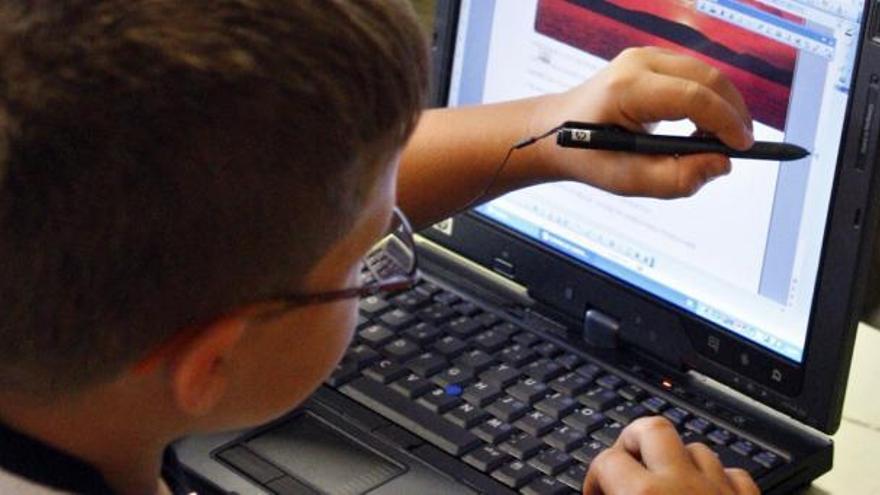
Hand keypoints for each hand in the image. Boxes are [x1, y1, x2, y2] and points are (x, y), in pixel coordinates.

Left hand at [531, 47, 753, 197]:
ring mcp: (645, 56)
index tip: (744, 147)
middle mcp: (638, 62)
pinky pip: (694, 75)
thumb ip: (676, 179)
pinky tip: (707, 126)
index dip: (725, 122)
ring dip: (723, 105)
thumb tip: (721, 164)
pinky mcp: (652, 60)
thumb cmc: (589, 156)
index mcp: (627, 88)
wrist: (556, 132)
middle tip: (744, 144)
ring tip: (725, 140)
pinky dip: (709, 99)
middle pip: (706, 77)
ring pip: (705, 73)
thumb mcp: (627, 180)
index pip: (692, 97)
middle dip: (732, 111)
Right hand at [583, 417, 759, 494]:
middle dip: (634, 440)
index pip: (606, 462)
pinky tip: (707, 492)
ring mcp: (721, 491)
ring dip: (676, 458)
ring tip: (664, 481)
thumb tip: (599, 493)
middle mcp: (684, 484)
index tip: (595, 493)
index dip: (594, 476)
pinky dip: (718, 479)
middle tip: (624, 465)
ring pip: (697, 447)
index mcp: (645, 494)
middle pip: (653, 429)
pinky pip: (736, 475)